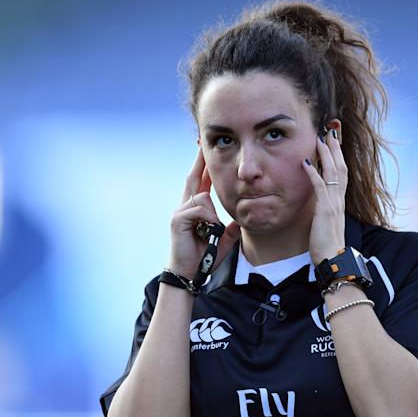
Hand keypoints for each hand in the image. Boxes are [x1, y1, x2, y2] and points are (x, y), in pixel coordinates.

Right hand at [168, 148, 240, 278]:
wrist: (189, 273)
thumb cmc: (204, 257)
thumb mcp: (223, 240)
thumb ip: (230, 229)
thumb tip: (240, 221)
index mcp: (195, 209)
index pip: (200, 182)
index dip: (204, 167)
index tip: (206, 152)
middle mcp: (185, 206)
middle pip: (193, 177)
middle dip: (199, 160)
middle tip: (202, 143)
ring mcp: (180, 211)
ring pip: (203, 197)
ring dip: (212, 215)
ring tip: (211, 233)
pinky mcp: (177, 220)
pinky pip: (200, 210)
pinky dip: (208, 220)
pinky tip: (207, 233)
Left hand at [303, 125, 347, 264]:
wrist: (333, 261)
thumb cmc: (327, 245)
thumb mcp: (326, 222)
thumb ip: (324, 209)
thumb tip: (319, 202)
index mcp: (339, 202)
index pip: (341, 173)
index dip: (338, 156)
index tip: (334, 141)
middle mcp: (339, 199)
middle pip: (340, 167)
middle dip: (336, 148)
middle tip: (330, 131)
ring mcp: (333, 204)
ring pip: (333, 173)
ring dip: (326, 155)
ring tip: (320, 139)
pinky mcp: (325, 211)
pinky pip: (319, 188)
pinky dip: (313, 174)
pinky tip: (305, 163)